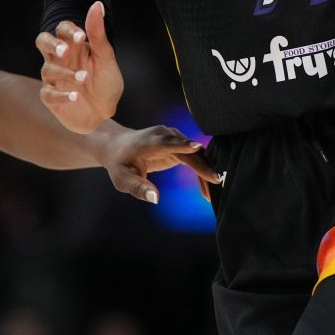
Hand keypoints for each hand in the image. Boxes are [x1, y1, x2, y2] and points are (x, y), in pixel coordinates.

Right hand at [35, 1, 122, 132]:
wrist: (104, 112)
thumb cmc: (105, 81)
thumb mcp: (105, 57)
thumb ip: (98, 33)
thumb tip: (96, 4)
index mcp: (73, 46)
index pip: (63, 29)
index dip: (69, 31)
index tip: (81, 37)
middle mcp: (60, 59)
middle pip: (43, 41)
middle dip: (51, 44)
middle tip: (64, 51)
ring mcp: (53, 78)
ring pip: (47, 69)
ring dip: (65, 73)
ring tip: (83, 78)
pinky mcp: (51, 98)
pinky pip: (48, 94)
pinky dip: (61, 95)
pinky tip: (75, 96)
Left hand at [95, 123, 220, 203]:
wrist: (118, 146)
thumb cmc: (120, 163)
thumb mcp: (122, 179)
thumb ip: (138, 188)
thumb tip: (155, 199)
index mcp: (149, 141)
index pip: (166, 142)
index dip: (182, 145)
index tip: (197, 148)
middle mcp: (164, 135)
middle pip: (188, 150)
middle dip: (202, 166)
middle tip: (216, 182)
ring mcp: (174, 137)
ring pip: (196, 153)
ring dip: (205, 171)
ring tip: (211, 193)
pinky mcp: (179, 143)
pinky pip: (195, 157)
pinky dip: (202, 171)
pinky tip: (205, 188)